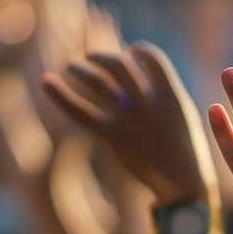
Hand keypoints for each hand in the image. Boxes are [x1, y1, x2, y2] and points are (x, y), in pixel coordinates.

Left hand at [43, 42, 217, 210]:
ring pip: (97, 81)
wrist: (183, 183)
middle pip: (119, 63)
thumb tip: (144, 74)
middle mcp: (148, 101)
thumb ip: (165, 91)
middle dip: (102, 56)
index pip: (152, 56)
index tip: (131, 51)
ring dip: (81, 70)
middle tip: (92, 57)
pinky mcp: (112, 136)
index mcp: (171, 93)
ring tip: (73, 67)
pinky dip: (60, 95)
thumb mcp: (183, 114)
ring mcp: (129, 118)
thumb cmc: (186, 151)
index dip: (140, 49)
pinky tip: (46, 81)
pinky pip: (79, 111)